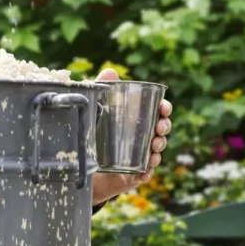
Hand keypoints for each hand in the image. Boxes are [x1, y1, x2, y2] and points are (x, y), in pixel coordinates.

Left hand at [91, 67, 172, 204]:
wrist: (79, 164)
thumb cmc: (91, 133)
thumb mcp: (94, 108)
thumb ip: (101, 88)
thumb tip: (111, 71)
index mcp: (136, 120)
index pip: (157, 113)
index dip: (164, 109)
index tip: (164, 108)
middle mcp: (141, 138)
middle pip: (161, 132)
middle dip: (165, 128)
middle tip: (159, 129)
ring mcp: (139, 157)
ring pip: (157, 153)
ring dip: (159, 150)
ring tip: (153, 149)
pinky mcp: (132, 174)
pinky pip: (144, 174)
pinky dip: (147, 173)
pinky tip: (144, 172)